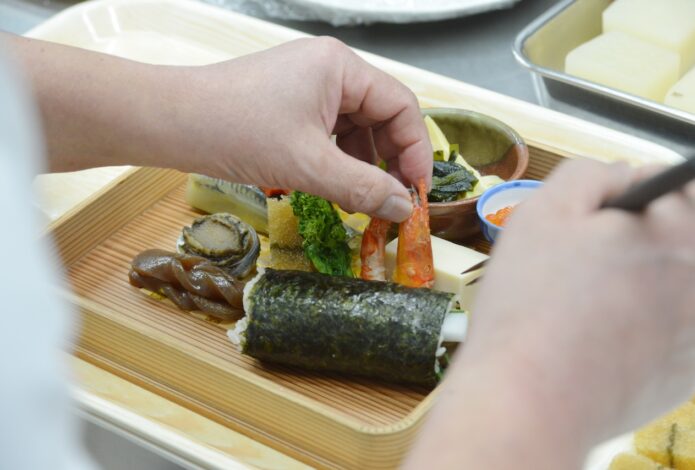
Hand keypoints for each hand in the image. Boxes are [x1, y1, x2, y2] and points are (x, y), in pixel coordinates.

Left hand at [164, 37, 430, 221]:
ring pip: (355, 128)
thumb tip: (403, 210)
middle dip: (389, 161)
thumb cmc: (236, 130)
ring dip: (363, 165)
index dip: (415, 151)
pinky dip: (338, 161)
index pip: (401, 105)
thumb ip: (363, 188)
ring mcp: (308, 85)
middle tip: (391, 202)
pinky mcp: (290, 103)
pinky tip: (336, 188)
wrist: (170, 123)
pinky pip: (330, 132)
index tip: (415, 192)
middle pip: (381, 116)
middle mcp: (329, 69)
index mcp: (341, 67)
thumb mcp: (308, 165)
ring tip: (362, 201)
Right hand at [406, 160, 694, 468]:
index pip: (684, 187)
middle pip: (679, 238)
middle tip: (589, 262)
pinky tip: (602, 336)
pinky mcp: (688, 372)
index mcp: (675, 232)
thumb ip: (590, 174)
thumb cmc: (530, 306)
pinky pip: (672, 328)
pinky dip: (645, 324)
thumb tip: (623, 176)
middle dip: (639, 239)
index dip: (642, 191)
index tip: (609, 211)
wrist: (530, 400)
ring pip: (674, 284)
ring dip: (643, 283)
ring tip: (591, 304)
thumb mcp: (542, 213)